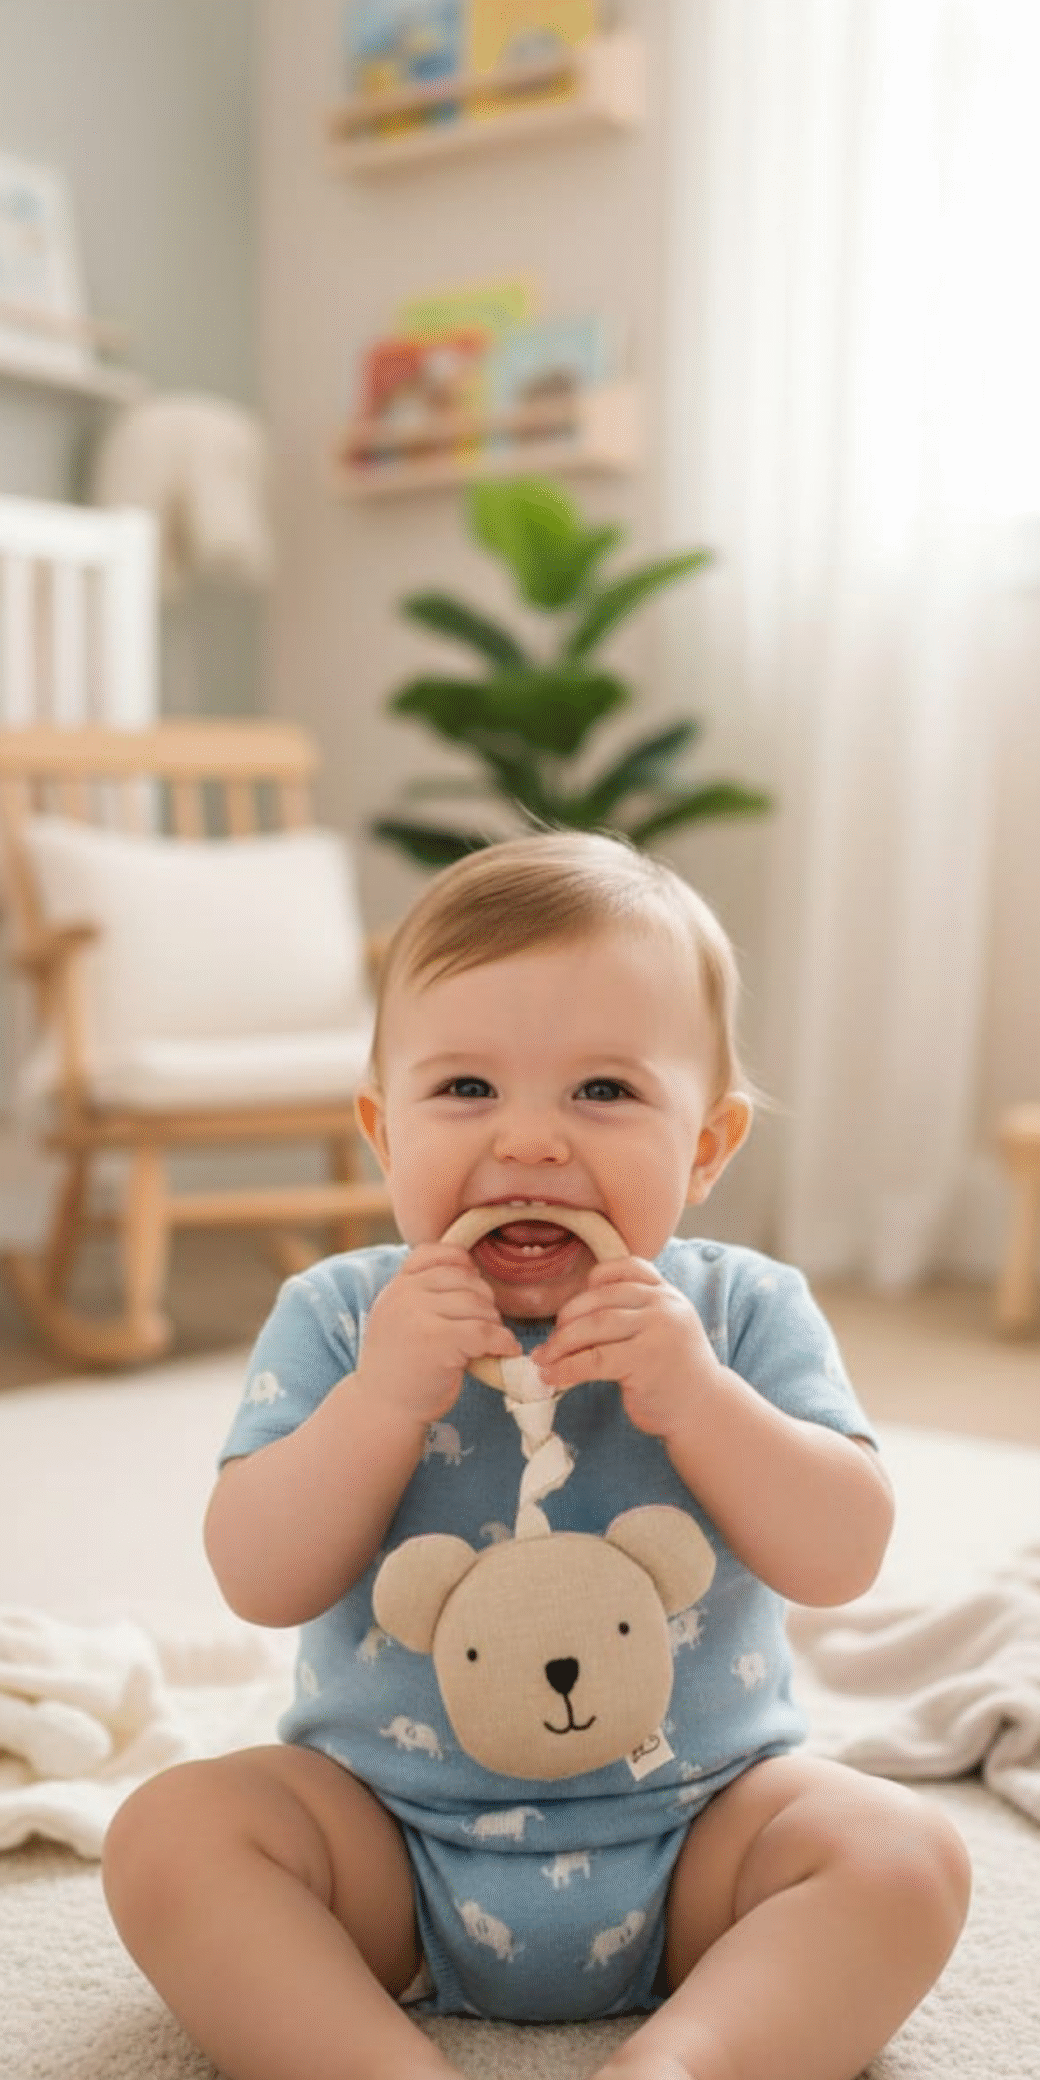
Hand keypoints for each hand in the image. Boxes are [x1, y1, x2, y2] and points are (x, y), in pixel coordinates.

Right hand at [359, 1244, 521, 1427]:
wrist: (382, 1409)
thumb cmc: (400, 1366)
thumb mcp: (400, 1318)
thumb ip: (423, 1295)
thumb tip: (473, 1274)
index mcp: (397, 1286)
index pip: (436, 1253)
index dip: (463, 1265)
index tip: (473, 1289)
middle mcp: (404, 1295)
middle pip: (465, 1279)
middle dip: (484, 1301)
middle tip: (487, 1325)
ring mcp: (418, 1316)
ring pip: (478, 1304)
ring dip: (494, 1323)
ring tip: (492, 1341)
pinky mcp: (438, 1341)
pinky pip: (485, 1331)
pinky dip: (503, 1341)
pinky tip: (507, 1350)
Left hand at [530, 1258, 720, 1440]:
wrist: (704, 1411)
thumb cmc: (676, 1373)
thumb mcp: (665, 1330)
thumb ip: (636, 1314)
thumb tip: (573, 1318)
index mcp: (668, 1295)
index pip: (627, 1268)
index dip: (596, 1279)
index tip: (579, 1300)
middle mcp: (664, 1306)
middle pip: (601, 1300)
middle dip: (568, 1318)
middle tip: (550, 1340)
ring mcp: (656, 1331)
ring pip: (594, 1326)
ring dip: (560, 1343)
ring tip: (543, 1359)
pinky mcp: (644, 1361)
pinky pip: (594, 1359)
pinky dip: (566, 1368)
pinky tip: (552, 1376)